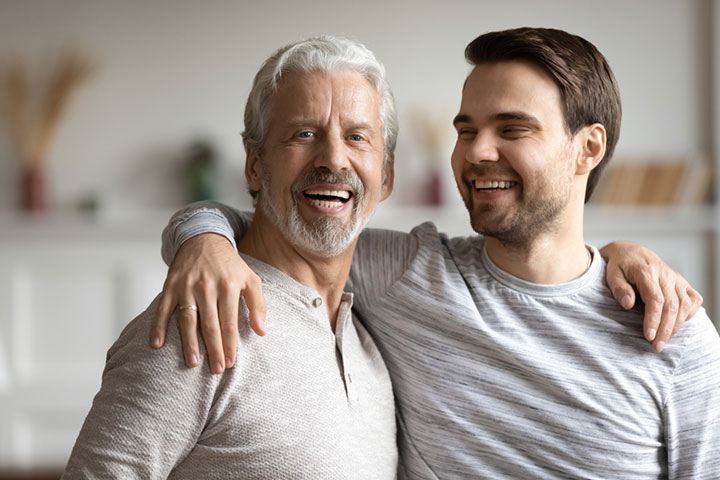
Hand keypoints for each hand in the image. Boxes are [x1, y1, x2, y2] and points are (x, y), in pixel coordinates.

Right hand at [150, 233, 266, 372]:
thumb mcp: (251, 279)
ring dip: (189, 342)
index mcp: (228, 286)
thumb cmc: (229, 265)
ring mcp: (187, 286)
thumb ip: (258, 305)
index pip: (229, 322)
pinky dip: (158, 326)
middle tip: (216, 369)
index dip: (230, 344)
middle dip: (213, 349)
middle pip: (210, 324)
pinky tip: (157, 344)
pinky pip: (163, 308)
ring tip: (192, 363)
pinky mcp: (171, 285)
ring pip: (188, 319)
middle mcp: (207, 287)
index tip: (230, 363)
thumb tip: (262, 331)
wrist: (204, 239)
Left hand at [601, 241, 702, 352]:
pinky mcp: (682, 283)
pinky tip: (678, 324)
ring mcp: (676, 279)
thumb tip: (628, 304)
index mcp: (647, 272)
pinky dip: (690, 313)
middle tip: (656, 347)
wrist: (630, 252)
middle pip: (672, 306)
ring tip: (664, 341)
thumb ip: (619, 289)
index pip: (655, 300)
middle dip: (665, 329)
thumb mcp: (611, 274)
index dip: (653, 320)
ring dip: (676, 326)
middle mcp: (665, 275)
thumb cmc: (619, 266)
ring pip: (684, 305)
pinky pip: (694, 299)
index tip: (648, 336)